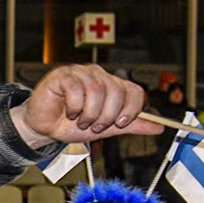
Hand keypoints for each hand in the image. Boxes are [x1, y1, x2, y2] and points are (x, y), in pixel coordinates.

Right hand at [10, 64, 147, 148]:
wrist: (45, 129)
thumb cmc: (72, 125)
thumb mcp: (107, 129)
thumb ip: (132, 125)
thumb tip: (159, 127)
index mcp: (112, 85)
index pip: (135, 91)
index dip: (131, 109)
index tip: (121, 123)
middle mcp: (99, 75)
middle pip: (116, 91)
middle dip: (106, 116)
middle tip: (94, 126)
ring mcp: (80, 73)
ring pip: (96, 90)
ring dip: (89, 114)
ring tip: (80, 120)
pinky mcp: (62, 75)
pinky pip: (76, 89)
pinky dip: (74, 107)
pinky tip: (69, 112)